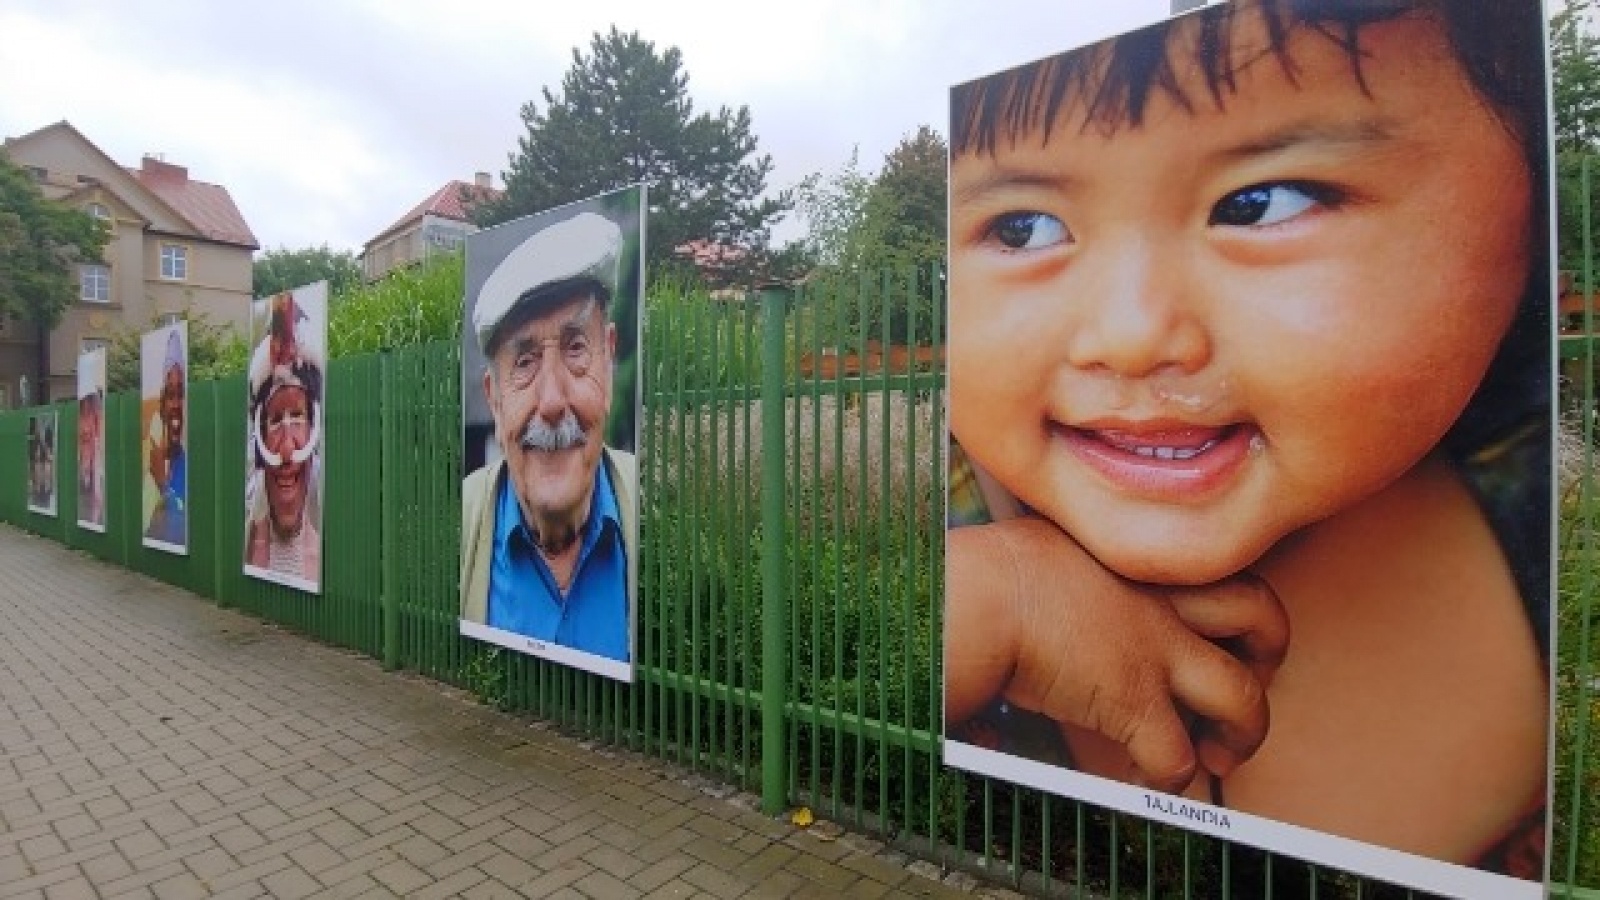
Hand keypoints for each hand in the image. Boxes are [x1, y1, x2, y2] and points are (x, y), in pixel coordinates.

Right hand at [945, 515, 1287, 793]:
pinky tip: (1140, 781)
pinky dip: (1167, 781)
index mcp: (1145, 555)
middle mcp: (1165, 598)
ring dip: (1243, 736)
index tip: (1209, 628)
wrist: (975, 597)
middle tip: (1243, 682)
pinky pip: (1176, 758)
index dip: (1227, 603)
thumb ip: (1076, 564)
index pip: (1219, 566)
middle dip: (1267, 656)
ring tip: (1219, 755)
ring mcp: (1156, 651)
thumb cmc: (987, 572)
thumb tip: (1053, 576)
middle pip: (1262, 614)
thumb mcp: (1051, 544)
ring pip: (1245, 697)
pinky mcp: (1133, 702)